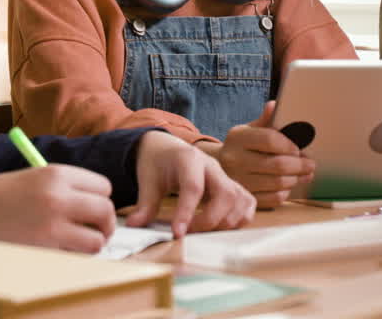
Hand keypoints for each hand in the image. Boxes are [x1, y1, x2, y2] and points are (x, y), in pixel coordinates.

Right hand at [0, 165, 115, 252]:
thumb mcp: (33, 177)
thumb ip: (64, 187)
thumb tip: (93, 204)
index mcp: (57, 173)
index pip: (103, 186)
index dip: (100, 200)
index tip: (92, 209)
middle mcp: (60, 195)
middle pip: (106, 211)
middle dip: (104, 224)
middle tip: (96, 232)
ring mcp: (53, 223)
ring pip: (97, 239)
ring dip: (91, 245)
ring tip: (76, 244)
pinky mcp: (45, 247)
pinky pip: (77, 256)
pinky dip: (74, 257)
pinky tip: (59, 252)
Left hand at [126, 131, 254, 236]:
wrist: (166, 149)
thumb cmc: (158, 164)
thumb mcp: (147, 180)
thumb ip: (144, 204)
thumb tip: (134, 225)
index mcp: (189, 159)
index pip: (193, 187)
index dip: (187, 212)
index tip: (177, 233)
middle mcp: (212, 166)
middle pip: (225, 194)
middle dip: (210, 220)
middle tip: (190, 232)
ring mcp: (225, 176)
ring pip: (241, 200)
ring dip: (226, 222)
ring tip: (203, 231)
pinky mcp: (233, 186)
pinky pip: (247, 203)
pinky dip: (239, 219)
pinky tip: (219, 226)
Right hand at [199, 101, 313, 208]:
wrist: (218, 167)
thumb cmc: (241, 146)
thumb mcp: (249, 130)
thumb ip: (265, 120)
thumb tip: (274, 105)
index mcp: (238, 137)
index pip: (270, 140)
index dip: (289, 145)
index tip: (299, 149)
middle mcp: (235, 159)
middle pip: (278, 165)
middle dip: (300, 165)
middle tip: (310, 164)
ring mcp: (239, 180)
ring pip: (278, 183)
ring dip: (296, 179)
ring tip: (304, 174)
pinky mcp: (245, 196)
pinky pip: (274, 198)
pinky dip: (286, 192)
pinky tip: (289, 185)